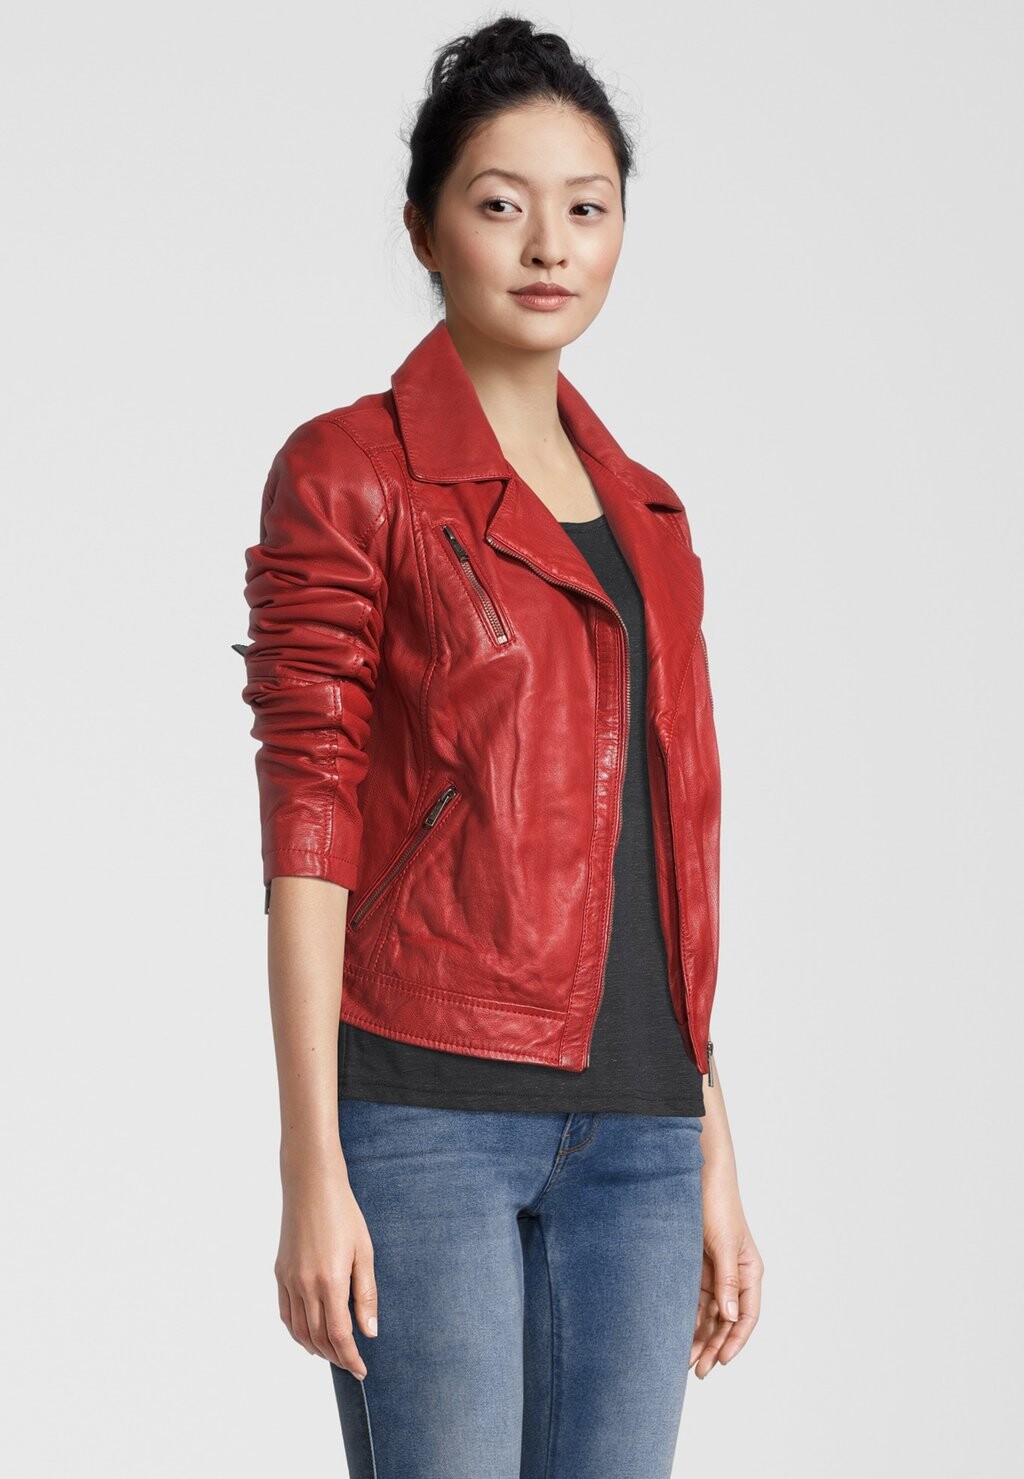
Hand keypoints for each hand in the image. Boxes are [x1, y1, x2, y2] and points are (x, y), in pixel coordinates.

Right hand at [275, 1149, 378, 1379]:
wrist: (311, 1186)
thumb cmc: (343, 1214)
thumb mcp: (364, 1252)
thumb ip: (366, 1294)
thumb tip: (369, 1331)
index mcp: (330, 1281)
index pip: (339, 1335)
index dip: (350, 1358)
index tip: (360, 1370)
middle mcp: (305, 1285)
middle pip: (318, 1337)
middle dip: (335, 1357)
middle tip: (350, 1364)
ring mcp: (289, 1280)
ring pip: (299, 1330)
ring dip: (315, 1348)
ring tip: (331, 1354)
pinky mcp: (280, 1273)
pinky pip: (285, 1313)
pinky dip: (296, 1331)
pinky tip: (308, 1335)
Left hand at [690, 1172, 763, 1378]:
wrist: (696, 1173)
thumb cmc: (717, 1203)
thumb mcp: (723, 1243)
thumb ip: (727, 1280)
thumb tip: (729, 1315)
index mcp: (749, 1270)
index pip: (746, 1315)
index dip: (735, 1341)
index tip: (720, 1361)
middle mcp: (734, 1275)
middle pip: (726, 1320)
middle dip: (713, 1345)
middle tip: (697, 1370)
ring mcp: (714, 1272)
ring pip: (708, 1313)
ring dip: (699, 1336)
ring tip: (683, 1360)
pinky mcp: (696, 1266)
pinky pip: (693, 1299)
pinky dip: (687, 1317)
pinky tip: (676, 1333)